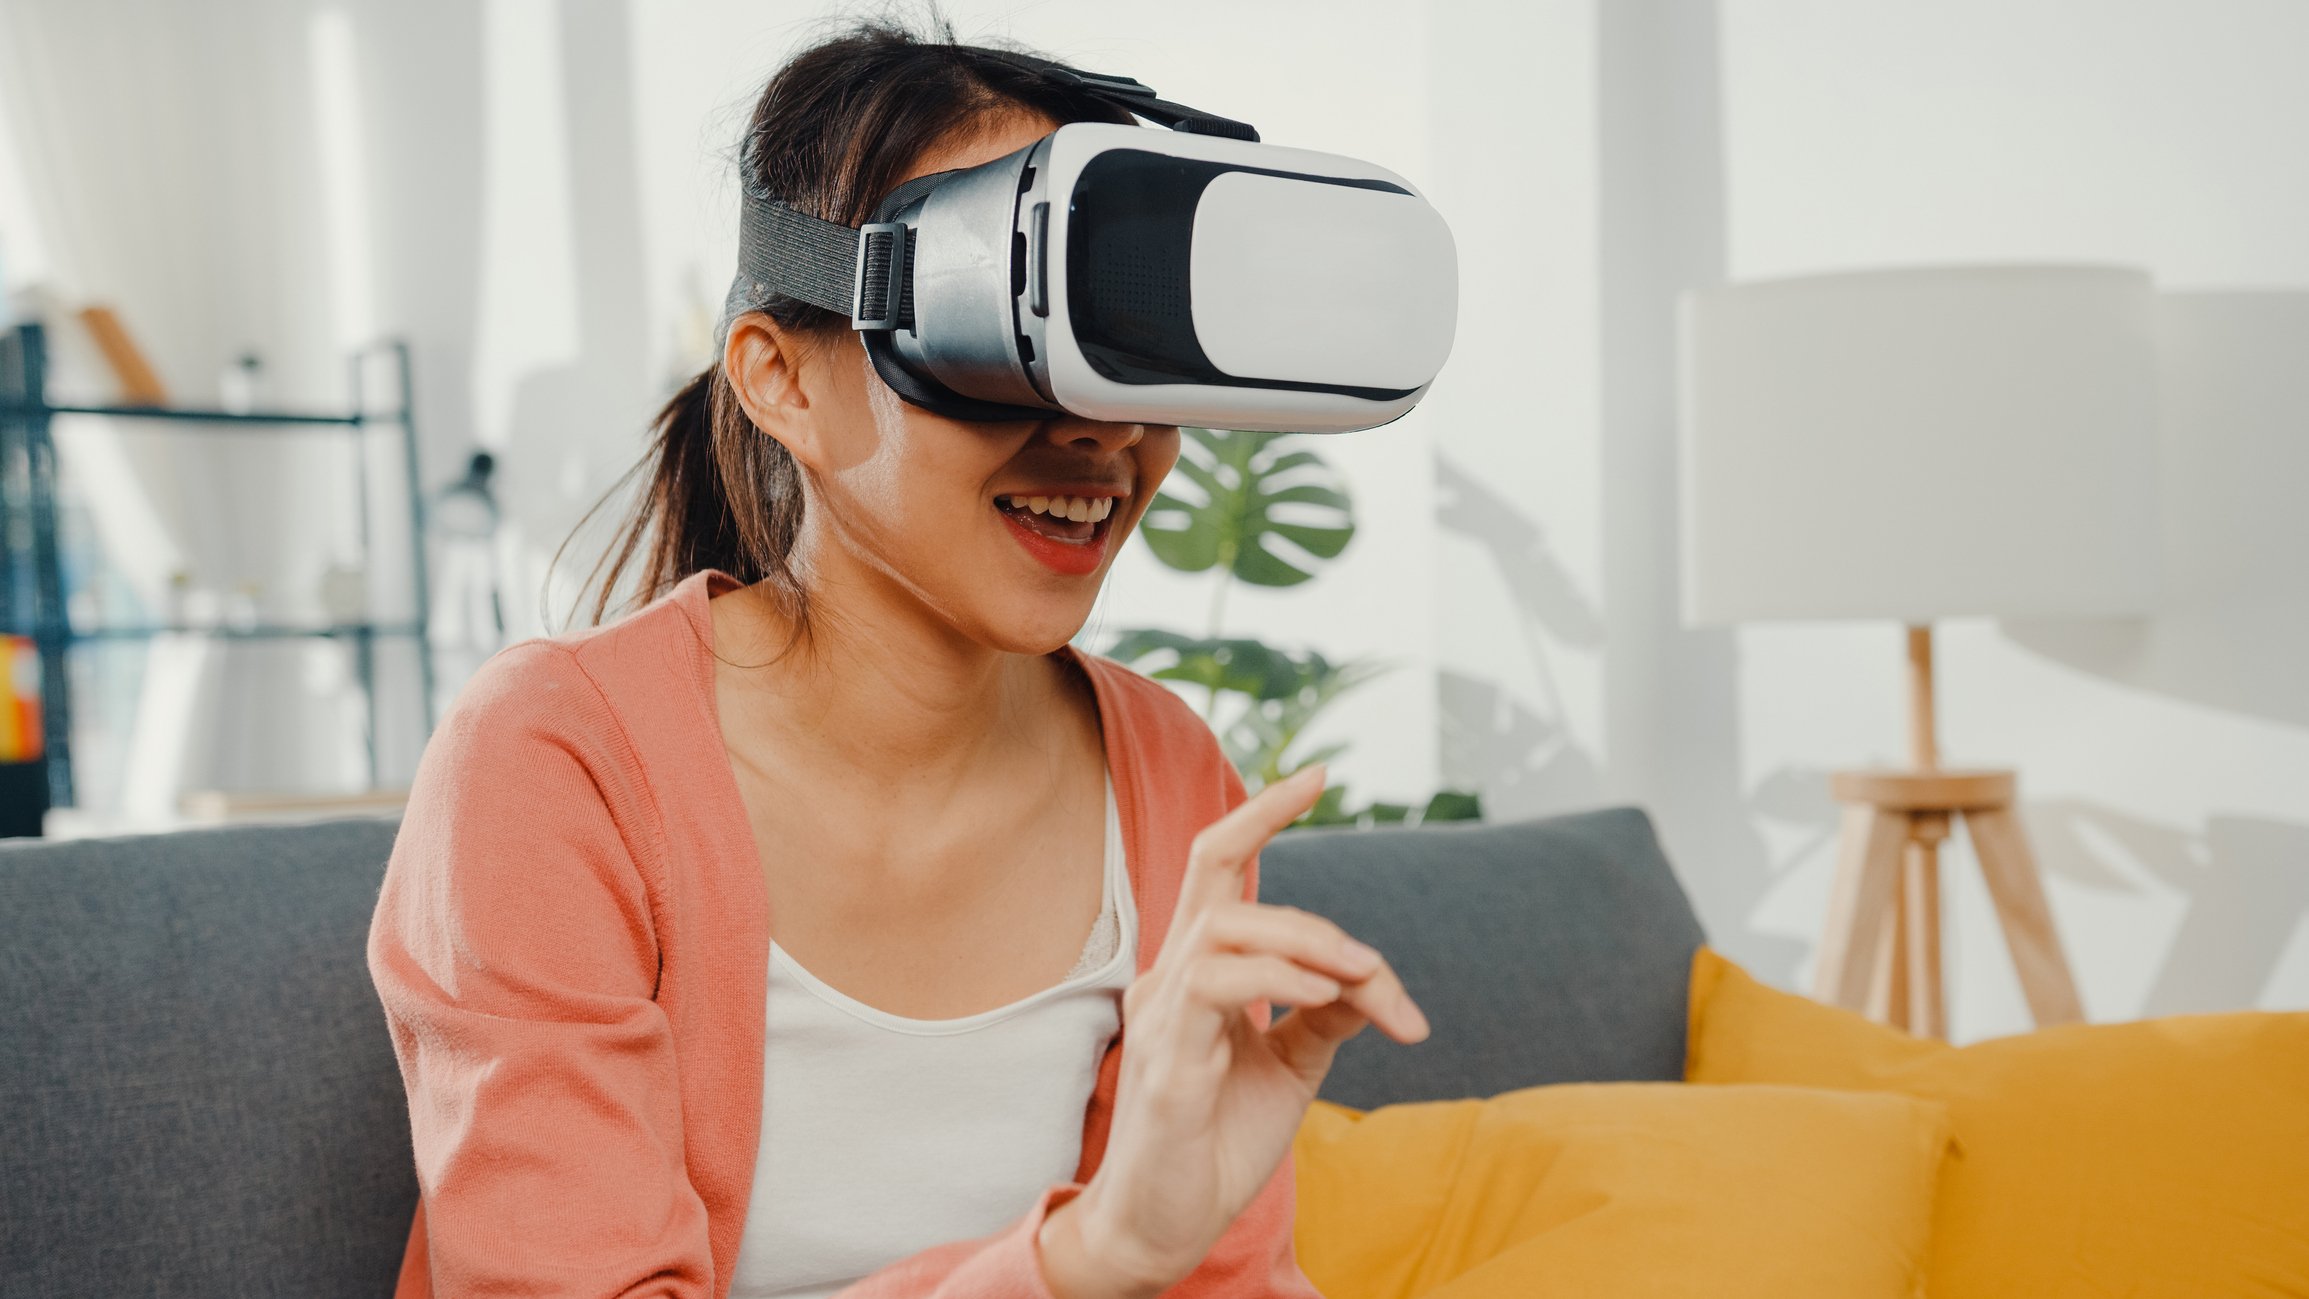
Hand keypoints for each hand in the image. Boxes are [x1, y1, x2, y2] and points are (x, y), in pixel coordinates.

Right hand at [1040, 764, 1429, 1294]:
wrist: (1164, 1227)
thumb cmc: (1217, 1142)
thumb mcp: (1290, 1067)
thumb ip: (1327, 1014)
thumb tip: (1373, 978)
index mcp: (1197, 970)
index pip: (1218, 866)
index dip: (1262, 812)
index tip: (1318, 772)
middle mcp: (1169, 976)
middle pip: (1211, 866)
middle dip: (1272, 829)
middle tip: (1351, 886)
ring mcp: (1161, 1016)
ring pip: (1228, 924)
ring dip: (1311, 942)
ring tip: (1362, 982)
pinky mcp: (1167, 1064)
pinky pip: (1217, 987)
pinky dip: (1280, 979)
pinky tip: (1323, 998)